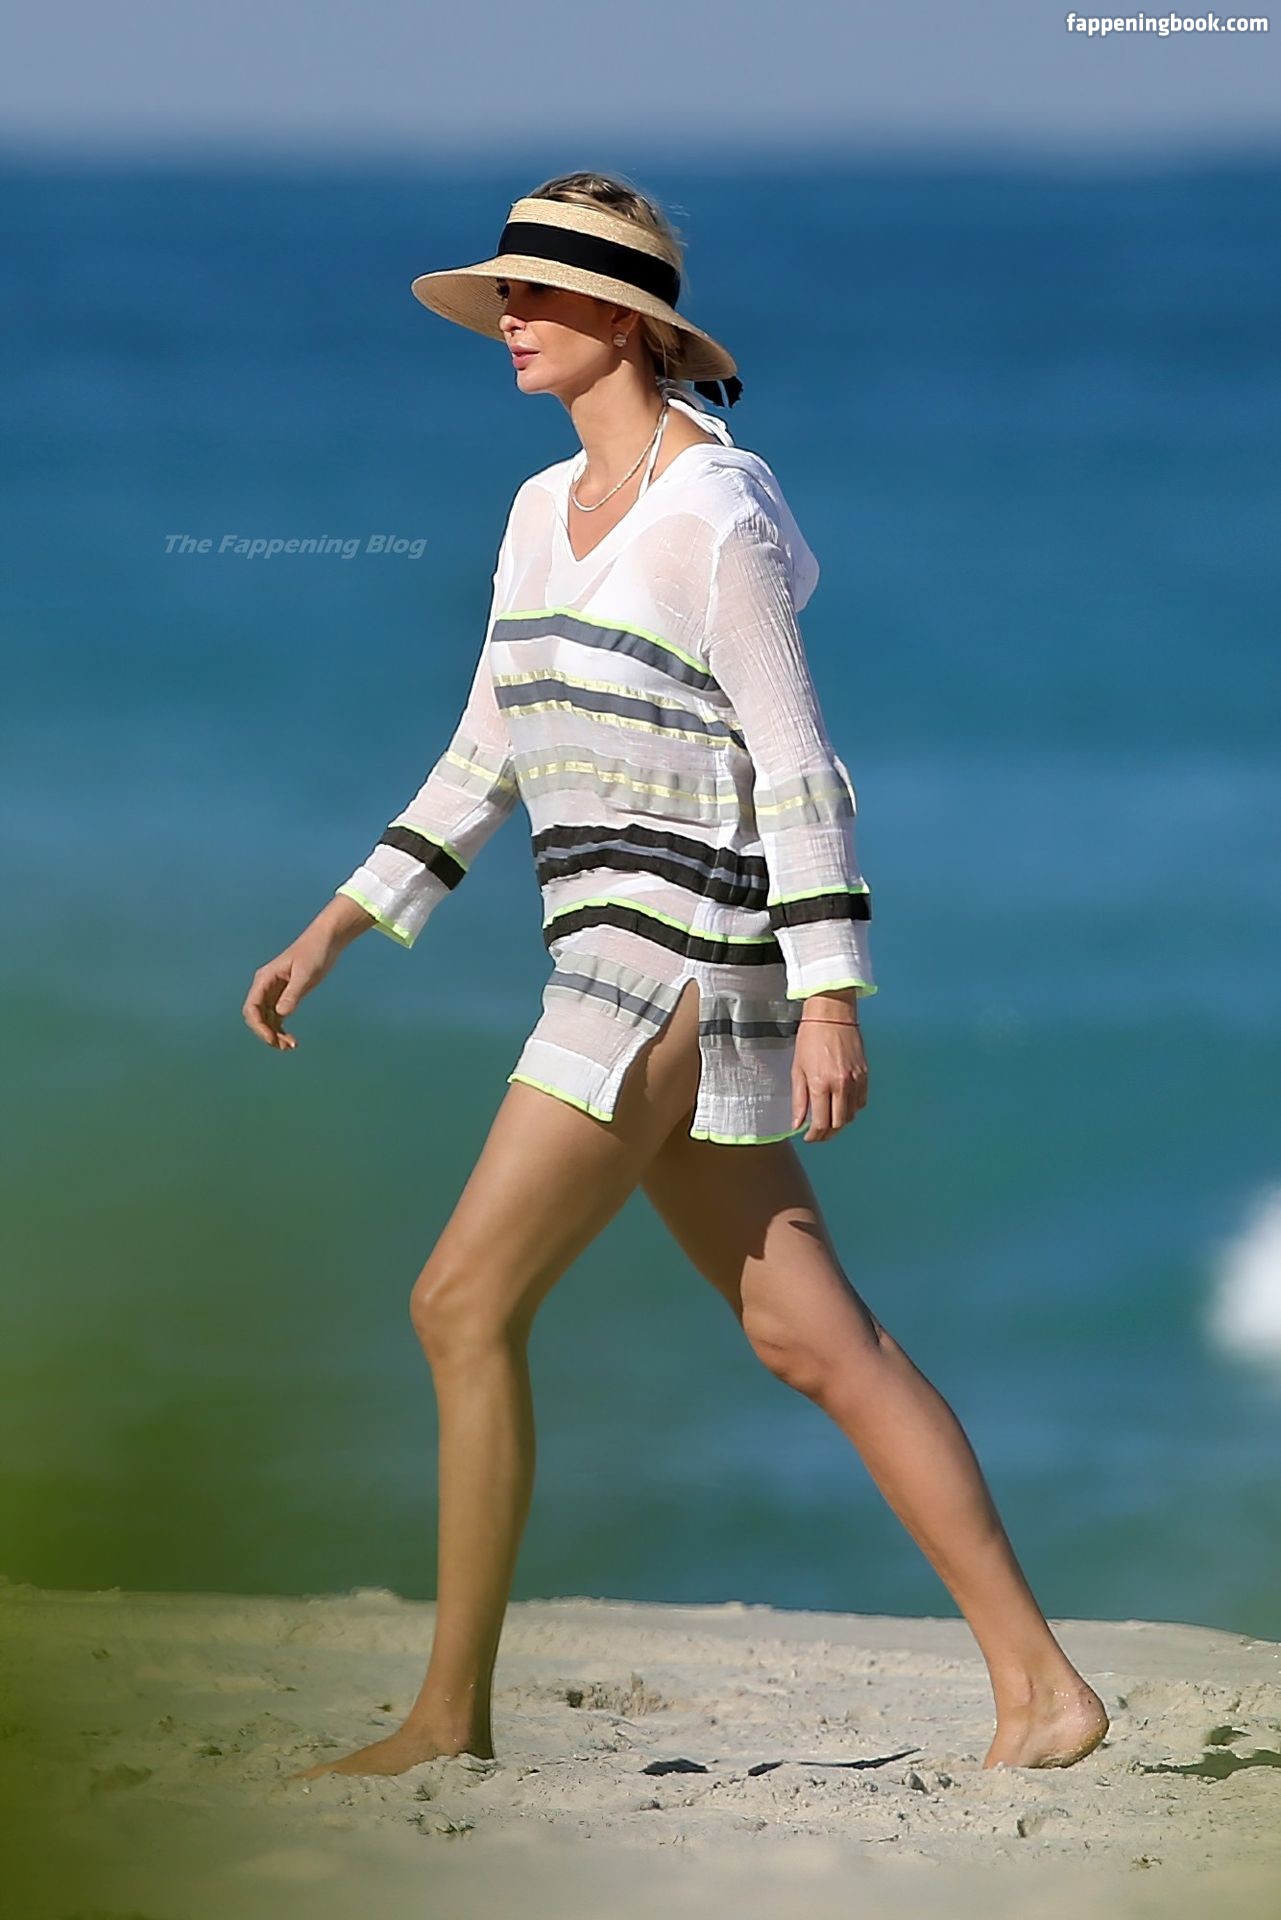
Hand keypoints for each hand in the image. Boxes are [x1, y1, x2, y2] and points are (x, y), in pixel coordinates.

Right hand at [242, 929, 341, 1050]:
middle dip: (266, 1033)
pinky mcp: (285, 996)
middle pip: (256, 1017)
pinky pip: (277, 1018)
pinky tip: (291, 1040)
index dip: (258, 1026)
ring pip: (266, 1020)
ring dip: (274, 1034)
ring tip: (290, 1046)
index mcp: (265, 979)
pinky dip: (281, 1030)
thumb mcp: (305, 974)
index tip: (272, 1039)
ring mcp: (274, 992)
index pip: (252, 1007)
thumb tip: (282, 1014)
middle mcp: (265, 987)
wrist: (326, 941)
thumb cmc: (315, 953)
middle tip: (284, 1046)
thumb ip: (293, 993)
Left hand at [791, 1017, 867, 1141]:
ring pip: (851, 1115)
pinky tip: (841, 1106)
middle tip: (818, 1134)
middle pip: (838, 1124)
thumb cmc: (810, 1039)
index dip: (815, 1136)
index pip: (821, 1123)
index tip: (809, 1137)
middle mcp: (841, 1085)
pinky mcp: (865, 1075)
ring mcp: (856, 1081)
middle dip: (827, 1134)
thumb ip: (799, 1099)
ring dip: (839, 1123)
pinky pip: (861, 1102)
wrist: (832, 1015)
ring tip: (828, 1121)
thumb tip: (797, 1124)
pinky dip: (852, 1109)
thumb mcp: (798, 1069)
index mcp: (821, 1084)